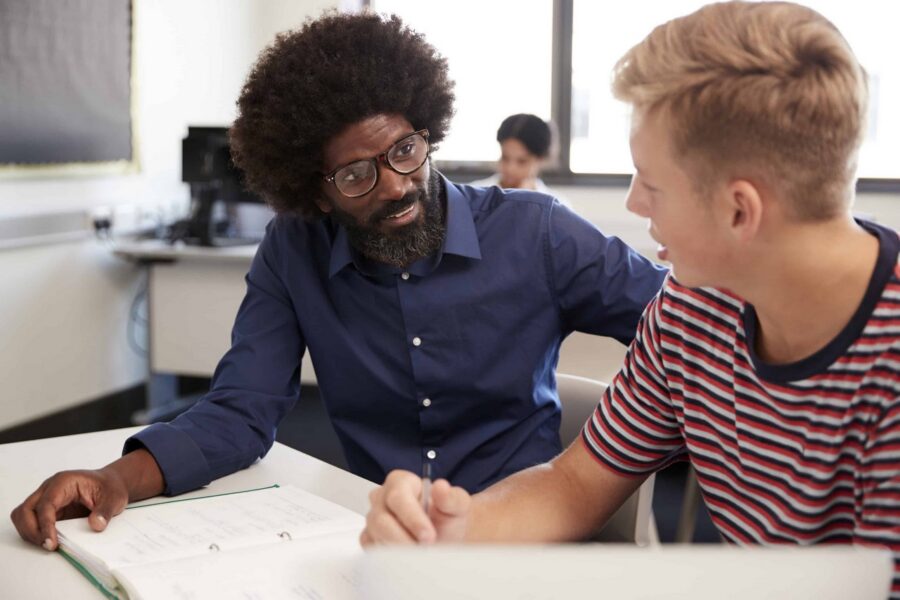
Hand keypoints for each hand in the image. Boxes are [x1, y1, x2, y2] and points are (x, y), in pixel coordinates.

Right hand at [10, 468, 129, 550]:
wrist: (110, 485)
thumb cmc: (109, 487)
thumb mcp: (114, 498)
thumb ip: (105, 512)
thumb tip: (96, 525)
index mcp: (64, 482)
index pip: (45, 504)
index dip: (45, 525)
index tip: (51, 542)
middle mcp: (49, 489)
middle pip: (25, 510)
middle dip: (32, 531)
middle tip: (49, 545)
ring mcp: (45, 498)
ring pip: (23, 516)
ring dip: (30, 533)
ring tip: (49, 544)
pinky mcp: (47, 510)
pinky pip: (31, 522)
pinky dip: (35, 533)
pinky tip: (49, 540)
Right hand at [360, 469, 470, 546]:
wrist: (443, 537)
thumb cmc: (446, 517)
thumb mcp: (457, 506)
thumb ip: (452, 497)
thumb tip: (441, 487)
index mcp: (400, 482)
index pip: (397, 496)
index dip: (412, 518)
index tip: (428, 535)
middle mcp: (381, 498)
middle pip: (381, 519)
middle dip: (404, 538)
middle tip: (425, 550)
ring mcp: (373, 519)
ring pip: (376, 537)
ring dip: (399, 550)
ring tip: (420, 554)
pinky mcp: (369, 539)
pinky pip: (373, 551)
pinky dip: (390, 558)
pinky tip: (407, 557)